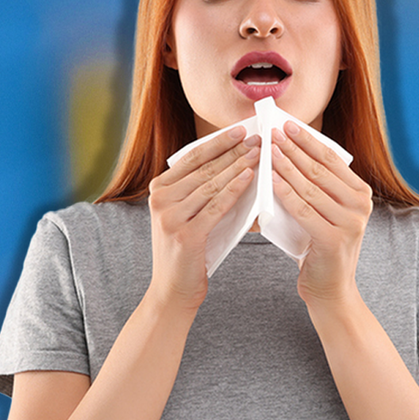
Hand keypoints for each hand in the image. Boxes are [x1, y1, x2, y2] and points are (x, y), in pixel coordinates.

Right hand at [146, 126, 260, 310]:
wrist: (173, 290)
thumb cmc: (187, 251)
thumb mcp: (188, 215)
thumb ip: (201, 192)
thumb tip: (236, 163)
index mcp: (159, 190)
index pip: (192, 158)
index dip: (218, 142)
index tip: (240, 129)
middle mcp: (160, 200)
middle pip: (203, 169)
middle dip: (233, 151)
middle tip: (258, 138)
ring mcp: (170, 217)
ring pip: (211, 185)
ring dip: (238, 166)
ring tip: (260, 153)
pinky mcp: (185, 235)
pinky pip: (216, 206)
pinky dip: (234, 190)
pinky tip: (250, 177)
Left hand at [269, 120, 372, 304]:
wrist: (329, 289)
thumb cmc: (318, 247)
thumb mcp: (322, 212)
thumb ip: (314, 188)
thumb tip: (285, 155)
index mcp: (360, 194)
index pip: (331, 159)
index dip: (308, 140)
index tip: (287, 123)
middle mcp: (360, 205)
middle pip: (320, 169)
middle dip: (294, 148)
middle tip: (272, 132)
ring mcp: (350, 222)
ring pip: (311, 187)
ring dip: (286, 166)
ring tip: (267, 151)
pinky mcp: (334, 239)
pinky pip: (304, 210)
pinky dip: (286, 193)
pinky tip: (271, 180)